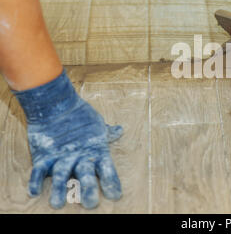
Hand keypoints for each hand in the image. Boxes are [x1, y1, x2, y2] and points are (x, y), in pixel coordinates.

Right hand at [21, 88, 123, 208]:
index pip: (106, 168)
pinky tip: (34, 192)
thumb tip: (119, 130)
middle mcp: (79, 156)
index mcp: (95, 150)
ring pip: (61, 175)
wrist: (56, 103)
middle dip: (89, 189)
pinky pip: (39, 169)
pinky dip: (35, 180)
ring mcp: (61, 156)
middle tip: (91, 204)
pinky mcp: (44, 154)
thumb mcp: (98, 124)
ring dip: (60, 189)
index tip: (116, 195)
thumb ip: (107, 133)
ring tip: (58, 204)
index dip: (112, 182)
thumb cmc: (80, 115)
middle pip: (85, 175)